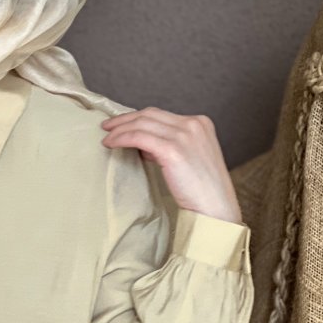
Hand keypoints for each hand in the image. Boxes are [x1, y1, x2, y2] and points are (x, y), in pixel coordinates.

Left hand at [100, 108, 243, 224]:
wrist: (216, 207)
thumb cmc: (202, 190)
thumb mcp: (189, 159)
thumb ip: (170, 147)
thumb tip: (144, 146)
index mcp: (200, 123)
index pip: (161, 114)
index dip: (137, 118)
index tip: (121, 124)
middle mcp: (193, 124)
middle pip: (150, 114)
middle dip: (125, 119)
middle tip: (107, 127)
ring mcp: (184, 135)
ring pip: (142, 123)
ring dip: (120, 129)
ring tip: (106, 138)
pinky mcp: (173, 150)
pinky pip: (139, 137)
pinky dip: (122, 138)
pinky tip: (111, 144)